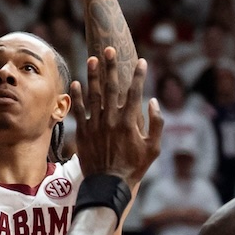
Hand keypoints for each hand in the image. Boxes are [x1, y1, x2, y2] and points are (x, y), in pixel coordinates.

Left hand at [70, 47, 163, 186]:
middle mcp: (111, 119)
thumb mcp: (154, 148)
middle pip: (111, 87)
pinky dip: (78, 96)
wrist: (109, 184)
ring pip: (94, 94)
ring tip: (93, 59)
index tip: (141, 61)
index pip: (135, 92)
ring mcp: (95, 124)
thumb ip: (157, 124)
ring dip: (93, 75)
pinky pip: (79, 110)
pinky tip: (77, 82)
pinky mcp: (83, 132)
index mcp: (129, 122)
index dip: (139, 75)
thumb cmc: (134, 167)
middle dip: (111, 67)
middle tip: (109, 49)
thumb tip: (153, 102)